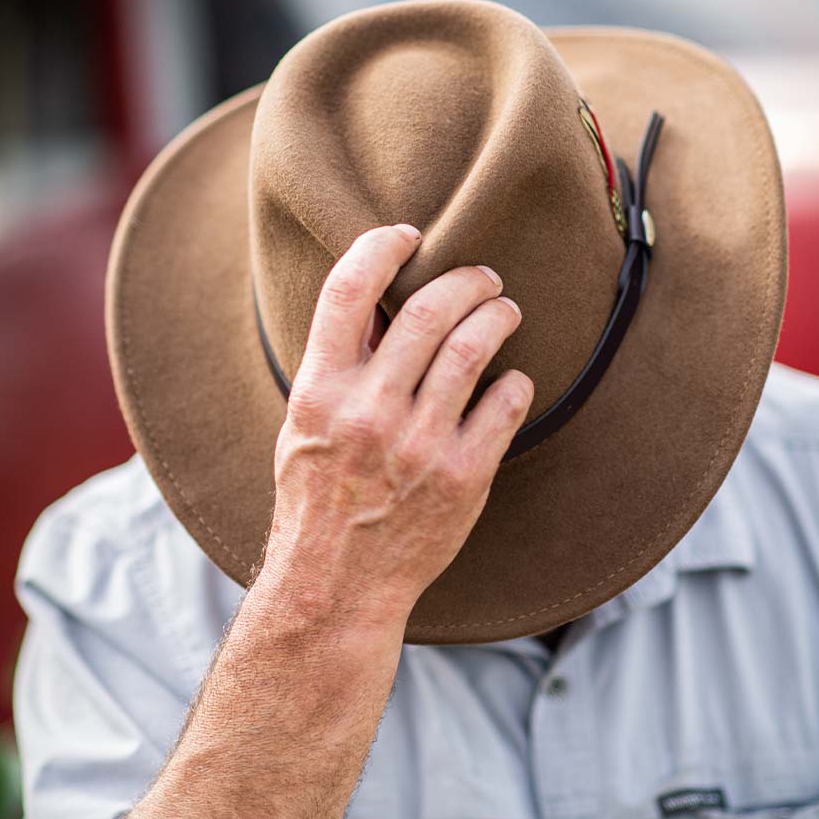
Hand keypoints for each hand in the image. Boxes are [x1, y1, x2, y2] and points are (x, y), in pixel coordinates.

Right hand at [260, 223, 532, 626]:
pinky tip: (511, 381)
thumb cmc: (316, 497)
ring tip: (506, 309)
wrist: (336, 584)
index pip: (348, 289)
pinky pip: (506, 402)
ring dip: (499, 313)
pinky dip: (515, 380)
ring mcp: (419, 444)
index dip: (382, 245)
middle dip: (467, 278)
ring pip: (476, 345)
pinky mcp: (462, 477)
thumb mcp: (304, 425)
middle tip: (484, 276)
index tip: (409, 234)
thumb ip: (338, 364)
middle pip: (430, 309)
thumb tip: (378, 300)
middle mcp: (369, 411)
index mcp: (319, 390)